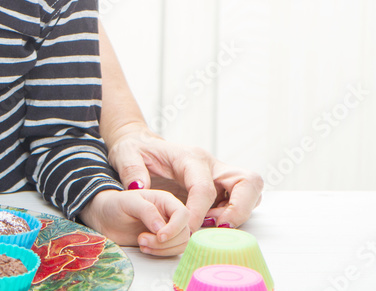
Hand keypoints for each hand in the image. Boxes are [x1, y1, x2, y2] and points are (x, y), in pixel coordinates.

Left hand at [81, 188, 189, 256]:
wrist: (106, 218)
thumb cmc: (115, 205)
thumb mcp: (128, 202)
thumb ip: (146, 211)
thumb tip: (161, 228)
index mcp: (165, 200)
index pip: (182, 214)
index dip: (174, 228)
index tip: (159, 236)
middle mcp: (170, 214)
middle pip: (184, 232)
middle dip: (165, 241)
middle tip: (141, 239)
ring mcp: (169, 228)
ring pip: (181, 244)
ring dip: (163, 249)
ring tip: (141, 243)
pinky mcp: (165, 241)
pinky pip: (173, 250)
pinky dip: (161, 253)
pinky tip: (144, 248)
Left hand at [108, 126, 263, 230]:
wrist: (141, 145)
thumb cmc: (136, 150)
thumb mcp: (125, 154)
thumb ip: (130, 169)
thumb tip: (139, 187)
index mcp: (190, 157)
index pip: (204, 186)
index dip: (199, 211)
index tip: (189, 229)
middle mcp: (211, 165)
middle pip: (247, 182)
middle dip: (239, 209)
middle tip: (217, 228)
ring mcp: (219, 176)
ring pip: (250, 192)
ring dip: (238, 214)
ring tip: (211, 228)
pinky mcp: (221, 188)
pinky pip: (240, 202)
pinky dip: (232, 216)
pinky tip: (209, 225)